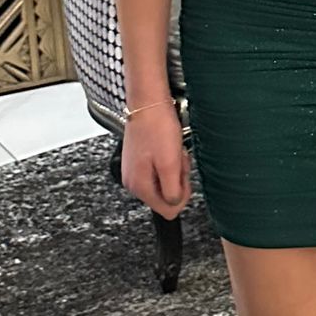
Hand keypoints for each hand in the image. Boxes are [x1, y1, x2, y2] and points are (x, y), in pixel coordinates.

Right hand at [120, 99, 190, 216]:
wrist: (148, 103)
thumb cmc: (158, 128)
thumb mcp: (171, 164)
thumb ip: (172, 191)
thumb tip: (174, 208)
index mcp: (139, 186)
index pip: (168, 211)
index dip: (182, 194)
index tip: (182, 175)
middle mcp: (133, 182)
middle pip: (166, 197)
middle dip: (178, 180)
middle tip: (177, 159)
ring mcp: (135, 172)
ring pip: (164, 183)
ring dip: (174, 169)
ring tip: (172, 151)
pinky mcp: (139, 162)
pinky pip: (159, 171)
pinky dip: (168, 162)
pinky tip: (167, 148)